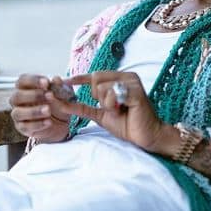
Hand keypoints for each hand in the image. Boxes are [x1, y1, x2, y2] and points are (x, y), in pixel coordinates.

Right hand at [9, 74, 70, 142]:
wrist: (60, 122)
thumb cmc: (56, 103)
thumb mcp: (61, 94)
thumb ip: (59, 86)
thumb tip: (57, 79)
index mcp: (26, 87)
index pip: (23, 80)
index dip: (33, 80)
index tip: (47, 82)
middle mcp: (18, 100)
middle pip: (17, 96)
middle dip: (34, 95)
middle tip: (50, 95)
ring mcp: (19, 114)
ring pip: (18, 112)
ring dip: (34, 111)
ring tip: (48, 110)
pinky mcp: (22, 127)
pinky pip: (25, 126)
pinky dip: (37, 124)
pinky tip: (48, 122)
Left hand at [57, 71, 178, 153]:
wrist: (147, 136)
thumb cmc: (128, 124)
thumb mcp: (101, 114)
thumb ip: (85, 107)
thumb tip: (63, 103)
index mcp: (121, 78)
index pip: (95, 75)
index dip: (79, 78)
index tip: (64, 81)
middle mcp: (127, 76)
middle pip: (96, 79)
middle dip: (98, 97)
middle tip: (112, 108)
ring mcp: (133, 82)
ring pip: (102, 87)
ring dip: (106, 104)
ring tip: (119, 110)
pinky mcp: (135, 92)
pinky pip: (112, 94)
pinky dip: (112, 105)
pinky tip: (122, 110)